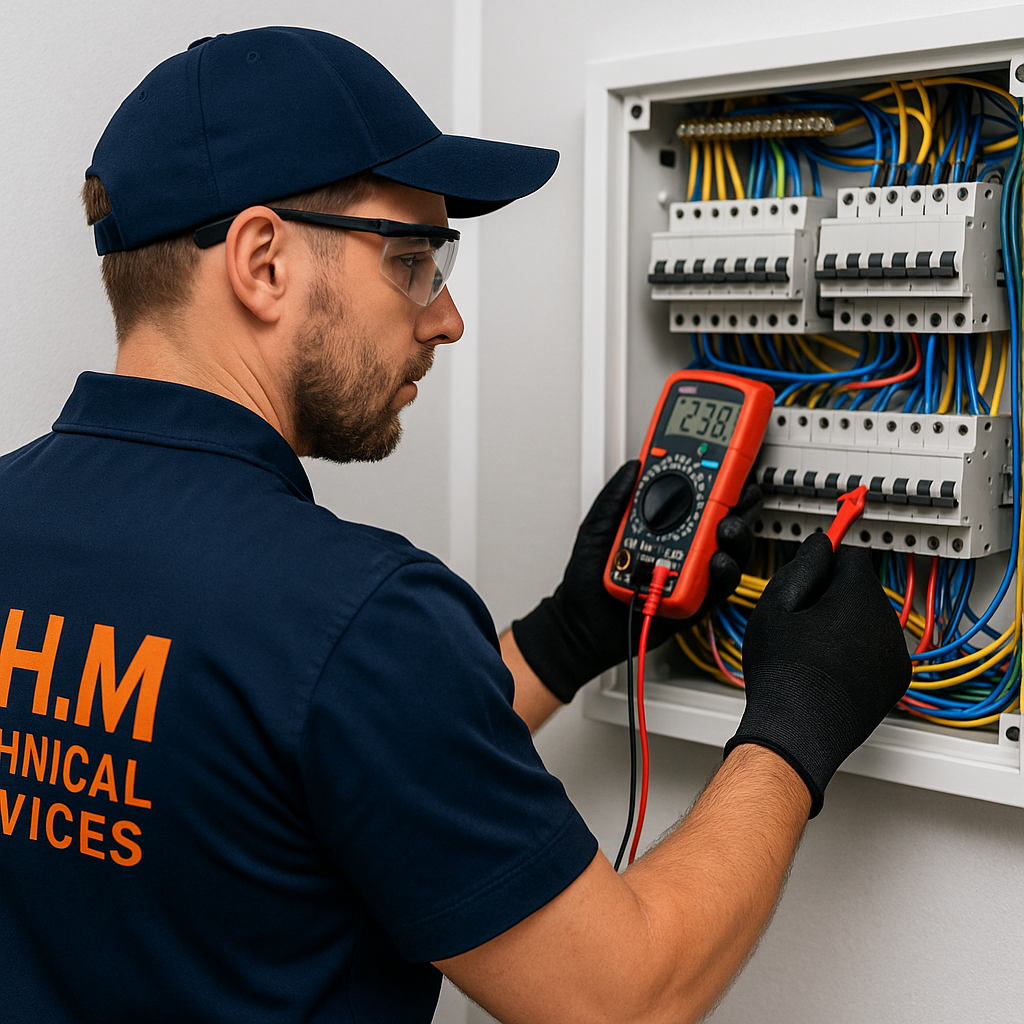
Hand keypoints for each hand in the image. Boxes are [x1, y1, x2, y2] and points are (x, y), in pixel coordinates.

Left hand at [512, 460, 759, 703]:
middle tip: (738, 493)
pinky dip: (724, 572)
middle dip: (739, 502)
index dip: (720, 476)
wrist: (583, 623)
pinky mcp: (697, 598)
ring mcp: (693, 570)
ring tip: (726, 528)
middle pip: (727, 517)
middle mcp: (685, 543)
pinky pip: (720, 584)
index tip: (730, 459)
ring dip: (736, 534)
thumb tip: (634, 466)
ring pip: (731, 549)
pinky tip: (716, 561)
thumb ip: (615, 496)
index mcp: (666, 521)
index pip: (700, 494)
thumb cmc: (588, 578)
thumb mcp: (597, 527)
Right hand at [725, 532, 910, 816]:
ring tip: (811, 649)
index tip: (812, 570)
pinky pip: (878, 649)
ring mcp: (894, 656)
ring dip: (846, 623)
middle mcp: (886, 626)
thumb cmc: (781, 676)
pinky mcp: (895, 681)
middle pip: (862, 589)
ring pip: (870, 620)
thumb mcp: (775, 609)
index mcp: (858, 601)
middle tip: (800, 620)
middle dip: (835, 596)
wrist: (796, 733)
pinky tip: (828, 668)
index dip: (825, 562)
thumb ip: (801, 568)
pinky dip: (858, 652)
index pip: (851, 557)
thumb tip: (820, 545)